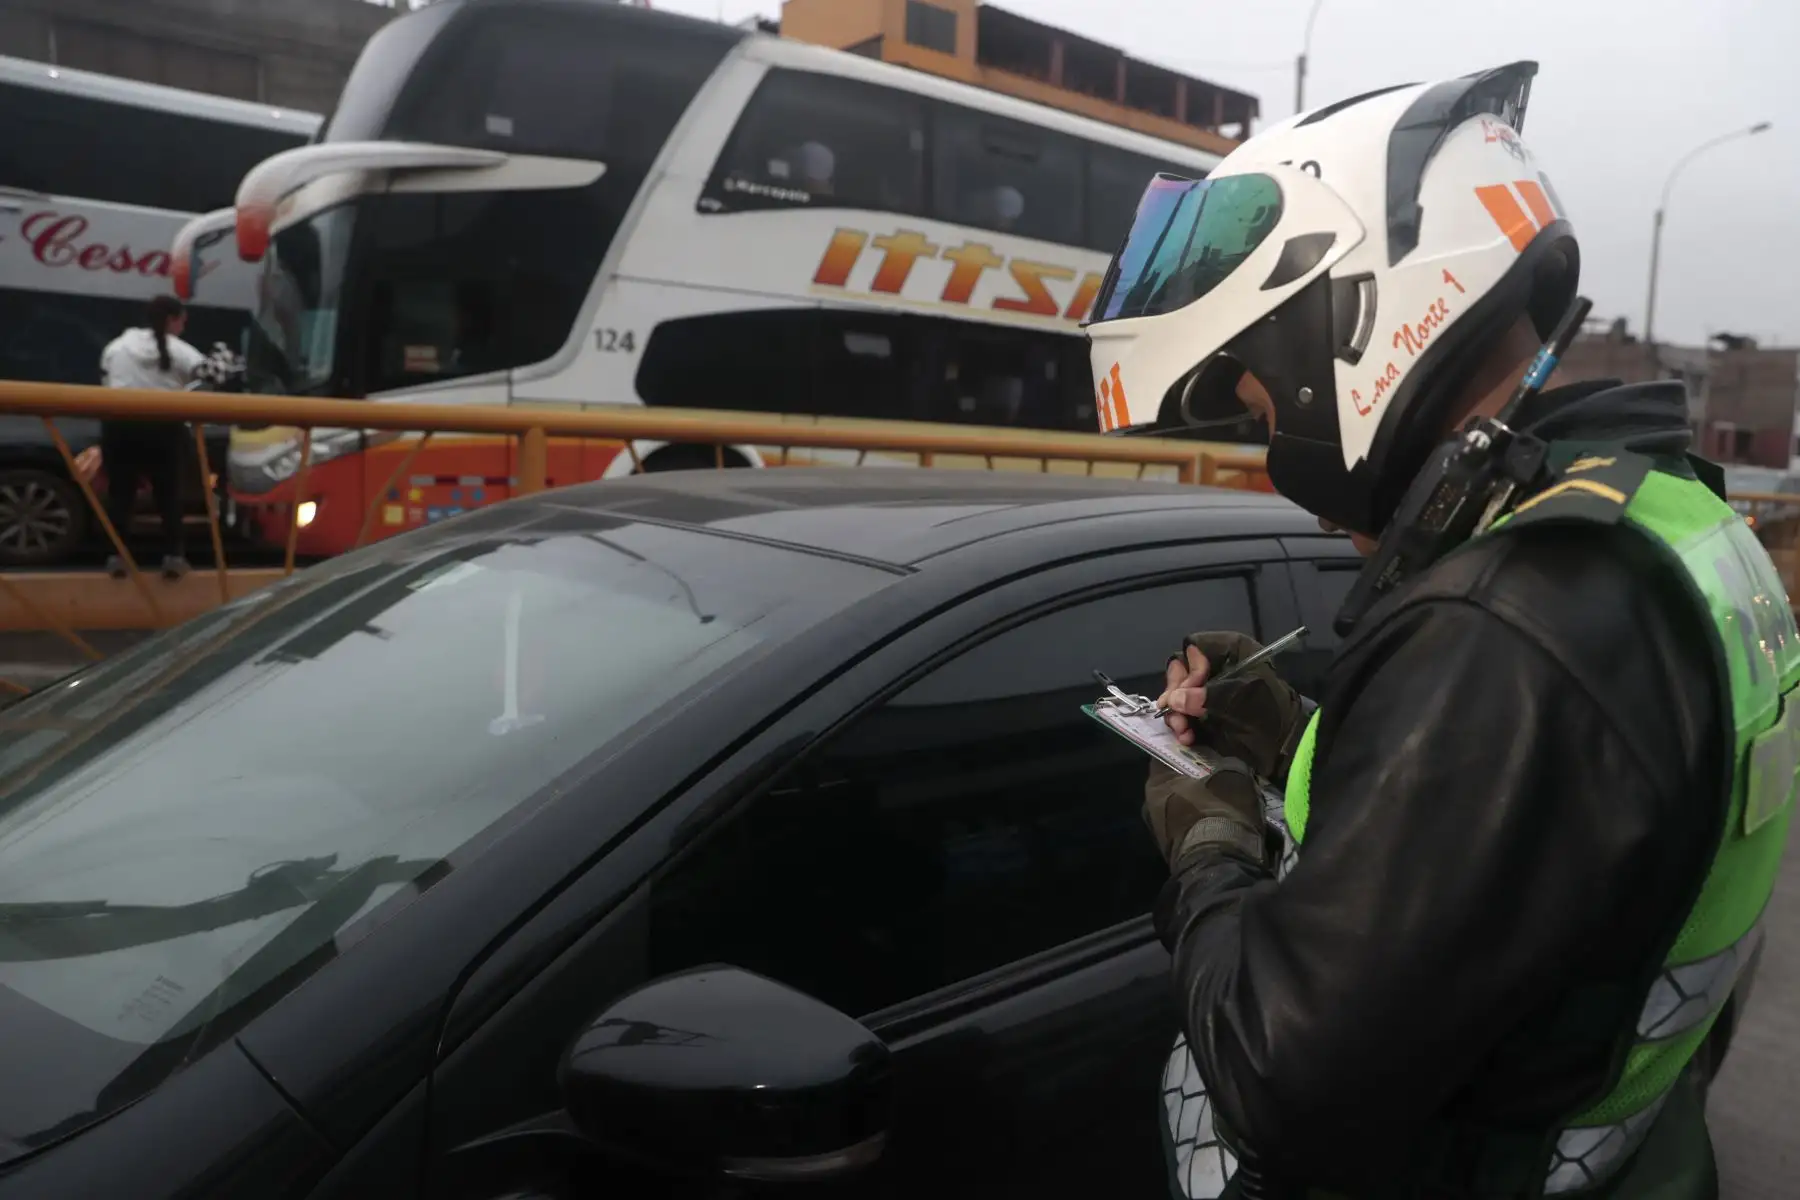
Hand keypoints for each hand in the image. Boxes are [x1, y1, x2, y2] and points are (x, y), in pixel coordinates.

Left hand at [1144, 759, 1266, 870]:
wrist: (1219, 863)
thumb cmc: (1220, 810)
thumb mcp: (1233, 776)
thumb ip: (1227, 764)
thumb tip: (1228, 764)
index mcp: (1156, 782)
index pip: (1167, 755)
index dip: (1187, 750)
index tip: (1205, 750)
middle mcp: (1150, 805)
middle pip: (1174, 783)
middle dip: (1195, 781)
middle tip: (1219, 777)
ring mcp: (1159, 832)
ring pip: (1182, 807)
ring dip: (1200, 804)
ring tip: (1226, 803)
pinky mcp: (1173, 853)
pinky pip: (1189, 828)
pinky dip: (1203, 824)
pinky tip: (1223, 824)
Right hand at [1157, 631, 1305, 780]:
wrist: (1287, 745)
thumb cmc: (1270, 713)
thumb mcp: (1240, 700)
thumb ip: (1206, 697)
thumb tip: (1173, 700)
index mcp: (1231, 651)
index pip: (1195, 647)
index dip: (1190, 669)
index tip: (1192, 691)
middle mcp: (1217, 666)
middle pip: (1181, 671)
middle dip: (1177, 695)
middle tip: (1178, 715)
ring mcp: (1209, 689)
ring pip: (1178, 694)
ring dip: (1176, 713)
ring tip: (1182, 730)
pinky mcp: (1206, 710)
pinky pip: (1183, 712)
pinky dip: (1182, 724)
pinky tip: (1186, 736)